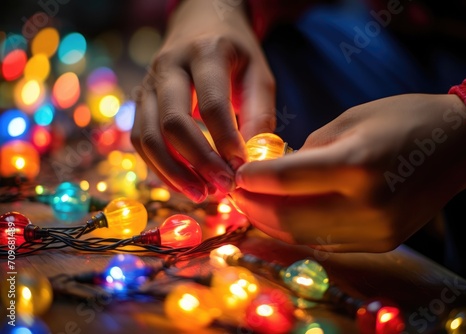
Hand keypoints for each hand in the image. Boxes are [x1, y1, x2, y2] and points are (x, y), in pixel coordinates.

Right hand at [131, 0, 275, 201]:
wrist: (200, 23)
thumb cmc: (235, 52)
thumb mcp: (258, 73)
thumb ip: (260, 114)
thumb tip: (251, 161)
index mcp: (205, 52)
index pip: (212, 104)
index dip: (227, 141)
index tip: (243, 168)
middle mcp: (168, 66)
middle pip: (172, 122)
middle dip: (198, 162)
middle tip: (223, 187)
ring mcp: (147, 83)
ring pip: (147, 136)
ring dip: (173, 172)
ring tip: (202, 194)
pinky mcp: (139, 100)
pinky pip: (139, 140)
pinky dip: (159, 167)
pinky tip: (183, 182)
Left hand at [233, 94, 465, 251]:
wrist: (456, 145)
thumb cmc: (400, 119)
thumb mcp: (347, 121)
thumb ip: (306, 153)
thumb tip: (271, 176)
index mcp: (358, 163)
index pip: (287, 179)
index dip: (252, 179)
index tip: (235, 175)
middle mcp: (368, 204)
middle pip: (289, 218)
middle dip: (253, 208)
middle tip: (235, 195)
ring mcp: (376, 230)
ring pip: (304, 238)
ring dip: (270, 225)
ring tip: (252, 208)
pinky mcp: (381, 243)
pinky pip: (326, 243)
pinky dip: (298, 232)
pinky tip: (282, 217)